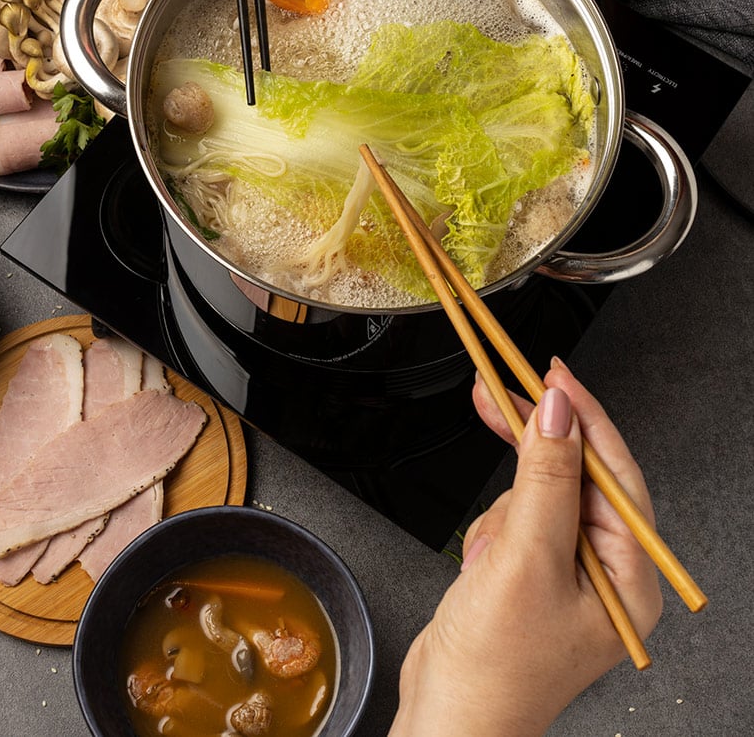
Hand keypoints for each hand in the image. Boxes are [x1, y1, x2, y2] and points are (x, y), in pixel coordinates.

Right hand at [388, 359, 662, 736]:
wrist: (446, 719)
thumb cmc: (495, 668)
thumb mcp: (524, 558)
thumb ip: (546, 477)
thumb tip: (559, 410)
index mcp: (629, 578)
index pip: (615, 474)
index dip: (583, 417)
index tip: (552, 374)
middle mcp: (606, 574)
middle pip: (574, 476)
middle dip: (532, 449)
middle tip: (495, 393)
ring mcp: (567, 574)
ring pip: (537, 494)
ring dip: (503, 511)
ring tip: (486, 555)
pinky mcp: (530, 573)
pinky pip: (515, 520)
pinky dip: (491, 530)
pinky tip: (479, 564)